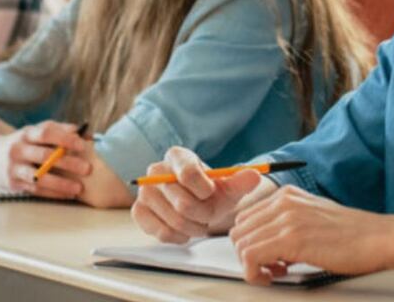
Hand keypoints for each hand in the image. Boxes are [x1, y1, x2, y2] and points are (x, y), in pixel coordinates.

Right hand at [0, 121, 91, 199]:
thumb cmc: (24, 142)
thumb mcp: (36, 131)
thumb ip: (59, 130)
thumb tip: (84, 131)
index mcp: (26, 134)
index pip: (46, 133)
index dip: (64, 138)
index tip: (82, 144)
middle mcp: (18, 150)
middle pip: (44, 156)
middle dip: (67, 163)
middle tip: (87, 168)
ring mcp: (14, 168)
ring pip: (38, 177)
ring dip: (60, 183)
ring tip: (79, 188)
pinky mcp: (13, 184)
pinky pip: (35, 190)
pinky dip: (53, 193)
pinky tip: (68, 194)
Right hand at [131, 146, 270, 243]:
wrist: (195, 204)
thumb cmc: (211, 193)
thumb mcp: (228, 186)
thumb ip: (241, 180)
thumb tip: (255, 175)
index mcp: (177, 156)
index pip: (189, 174)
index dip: (205, 190)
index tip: (211, 193)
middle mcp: (156, 170)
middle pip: (183, 203)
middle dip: (204, 214)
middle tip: (208, 214)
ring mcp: (144, 191)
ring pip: (175, 220)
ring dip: (194, 227)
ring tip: (199, 221)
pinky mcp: (139, 211)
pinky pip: (162, 232)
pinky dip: (179, 236)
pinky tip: (185, 229)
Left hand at [229, 185, 393, 283]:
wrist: (380, 238)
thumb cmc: (353, 234)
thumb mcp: (314, 217)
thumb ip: (288, 223)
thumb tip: (268, 243)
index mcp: (287, 195)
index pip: (245, 218)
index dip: (251, 242)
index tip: (267, 257)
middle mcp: (283, 202)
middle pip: (239, 231)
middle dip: (248, 254)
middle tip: (270, 267)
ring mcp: (286, 219)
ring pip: (241, 244)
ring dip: (252, 265)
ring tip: (276, 272)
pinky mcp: (291, 239)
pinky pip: (251, 257)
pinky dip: (256, 273)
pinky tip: (275, 276)